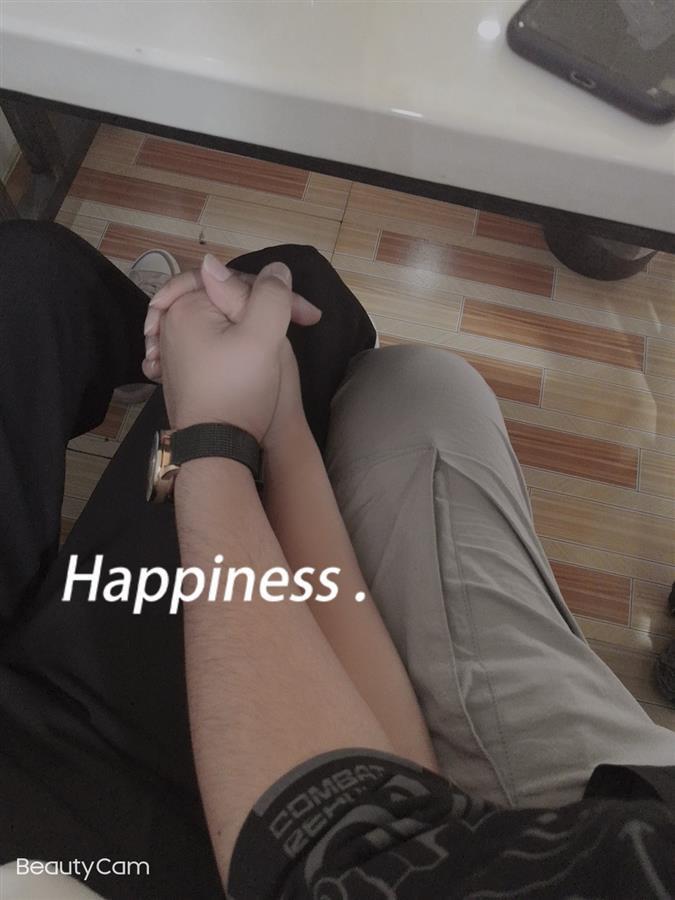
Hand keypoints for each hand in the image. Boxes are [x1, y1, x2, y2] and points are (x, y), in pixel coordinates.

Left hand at [145, 255, 319, 442]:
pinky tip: (247, 348)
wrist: (215, 449)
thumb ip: (271, 295)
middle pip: (227, 298)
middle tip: (299, 323)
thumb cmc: (238, 392)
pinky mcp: (180, 370)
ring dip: (249, 322)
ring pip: (219, 319)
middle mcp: (172, 322)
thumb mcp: (263, 337)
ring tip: (277, 337)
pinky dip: (230, 338)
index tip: (309, 317)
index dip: (278, 295)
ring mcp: (172, 347)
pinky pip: (208, 339)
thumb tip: (273, 268)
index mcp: (187, 306)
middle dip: (263, 307)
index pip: (239, 282)